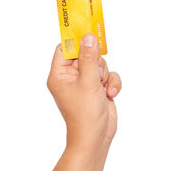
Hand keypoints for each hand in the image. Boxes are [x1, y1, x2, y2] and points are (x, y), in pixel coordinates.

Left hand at [47, 33, 121, 149]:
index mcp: (59, 74)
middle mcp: (70, 77)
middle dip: (96, 63)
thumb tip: (88, 36)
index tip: (88, 32)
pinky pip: (107, 76)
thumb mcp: (88, 81)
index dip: (75, 41)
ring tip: (101, 90)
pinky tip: (110, 95)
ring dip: (104, 75)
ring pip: (99, 64)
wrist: (96, 138)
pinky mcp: (97, 88)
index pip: (64, 49)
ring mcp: (84, 83)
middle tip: (96, 74)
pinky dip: (111, 83)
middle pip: (85, 54)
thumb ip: (89, 57)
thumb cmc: (85, 114)